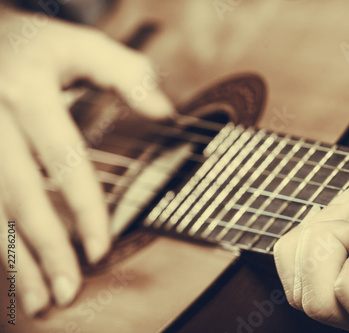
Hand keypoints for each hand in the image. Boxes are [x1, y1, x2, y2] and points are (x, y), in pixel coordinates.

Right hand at [0, 5, 172, 316]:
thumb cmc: (32, 43)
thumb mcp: (80, 43)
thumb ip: (127, 72)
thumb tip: (166, 111)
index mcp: (29, 90)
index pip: (63, 160)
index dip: (84, 207)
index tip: (101, 246)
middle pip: (19, 194)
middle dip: (45, 247)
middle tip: (68, 290)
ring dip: (13, 258)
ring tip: (38, 298)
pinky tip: (11, 268)